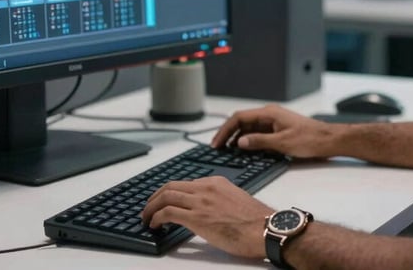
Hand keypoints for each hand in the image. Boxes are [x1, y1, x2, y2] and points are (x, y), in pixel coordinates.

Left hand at [141, 176, 272, 257]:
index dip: (170, 193)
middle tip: (149, 207)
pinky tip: (154, 225)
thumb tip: (208, 212)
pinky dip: (155, 217)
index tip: (165, 201)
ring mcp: (201, 201)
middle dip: (155, 197)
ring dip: (150, 208)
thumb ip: (219, 201)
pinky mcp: (197, 218)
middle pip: (170, 186)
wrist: (266, 229)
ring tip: (146, 218)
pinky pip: (167, 213)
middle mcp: (206, 188)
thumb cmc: (257, 222)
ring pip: (165, 196)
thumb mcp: (236, 201)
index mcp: (216, 182)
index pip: (186, 183)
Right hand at [211, 104, 338, 157]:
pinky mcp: (278, 130)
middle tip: (217, 147)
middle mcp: (270, 115)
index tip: (217, 142)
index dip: (225, 130)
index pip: (239, 118)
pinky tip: (244, 150)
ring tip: (227, 150)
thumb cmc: (311, 139)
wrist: (329, 140)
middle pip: (242, 122)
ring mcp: (274, 122)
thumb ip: (260, 142)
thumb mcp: (283, 143)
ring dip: (237, 138)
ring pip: (249, 128)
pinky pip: (258, 134)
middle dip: (228, 134)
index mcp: (269, 113)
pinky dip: (248, 141)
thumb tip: (241, 142)